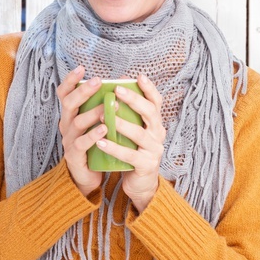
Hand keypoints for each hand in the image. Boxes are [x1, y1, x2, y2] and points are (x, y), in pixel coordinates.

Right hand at [56, 66, 105, 196]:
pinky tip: (105, 129)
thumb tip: (124, 82)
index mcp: (72, 114)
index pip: (65, 94)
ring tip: (107, 106)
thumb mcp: (98, 121)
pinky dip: (92, 136)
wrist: (89, 174)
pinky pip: (81, 144)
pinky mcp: (74, 156)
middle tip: (97, 81)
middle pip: (69, 104)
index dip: (70, 81)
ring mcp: (68, 140)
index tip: (81, 68)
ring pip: (76, 123)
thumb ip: (105, 104)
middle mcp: (67, 125)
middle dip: (82, 91)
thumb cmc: (96, 143)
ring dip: (92, 113)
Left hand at [96, 74, 165, 211]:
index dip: (149, 89)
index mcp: (156, 124)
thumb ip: (129, 114)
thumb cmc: (133, 151)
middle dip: (134, 100)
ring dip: (121, 124)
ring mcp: (154, 150)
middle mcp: (159, 134)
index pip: (156, 102)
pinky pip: (129, 155)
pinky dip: (114, 148)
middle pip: (150, 113)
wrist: (140, 183)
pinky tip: (100, 142)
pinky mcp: (146, 165)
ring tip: (104, 116)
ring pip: (139, 133)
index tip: (138, 76)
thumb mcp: (134, 131)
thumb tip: (116, 87)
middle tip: (117, 91)